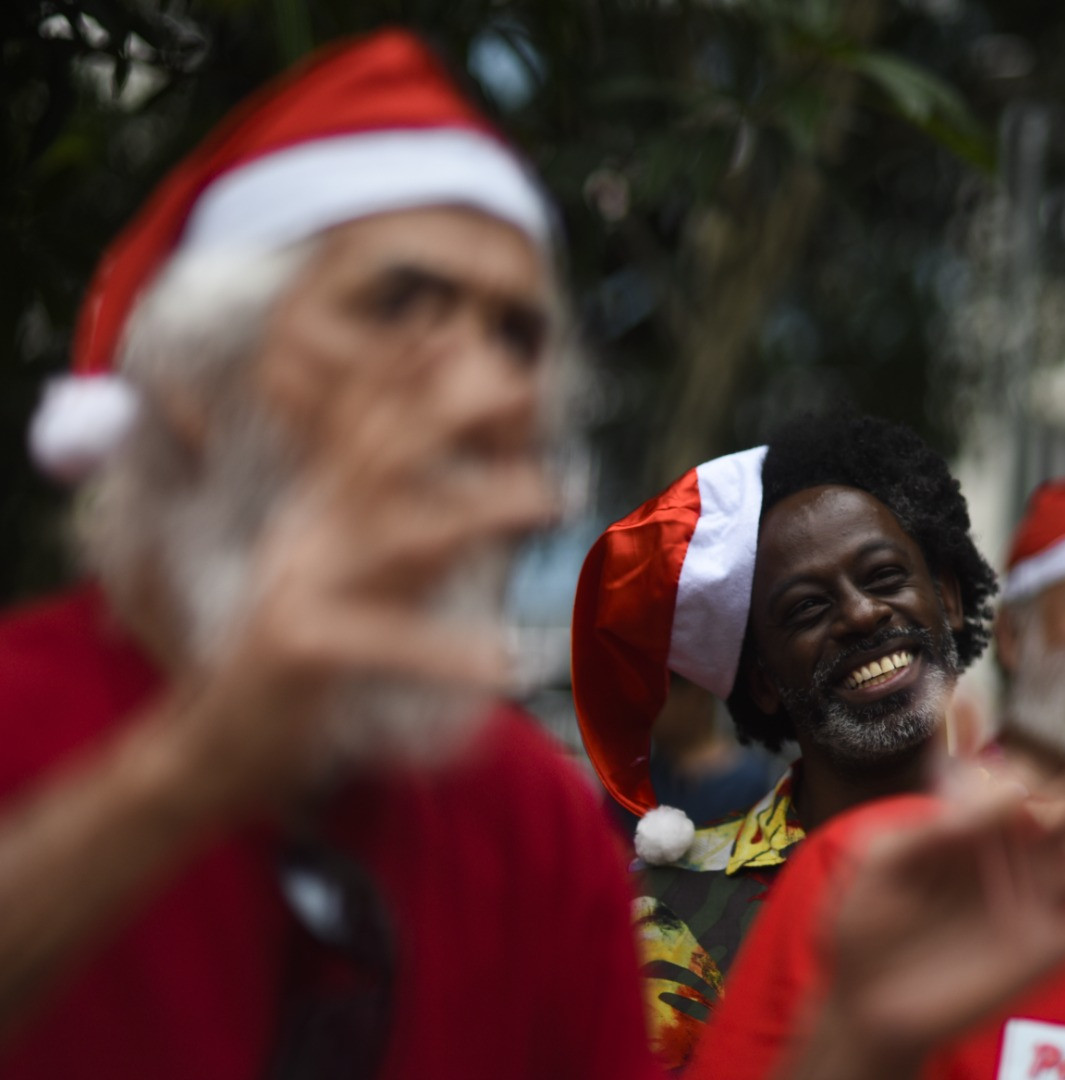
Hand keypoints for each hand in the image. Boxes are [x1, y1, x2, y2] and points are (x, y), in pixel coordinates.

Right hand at [159, 316, 560, 814]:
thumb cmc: (305, 655)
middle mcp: (313, 536)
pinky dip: (446, 650)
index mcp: (322, 514)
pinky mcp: (302, 651)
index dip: (408, 369)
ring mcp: (304, 588)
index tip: (462, 319)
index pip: (366, 427)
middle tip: (525, 379)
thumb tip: (457, 468)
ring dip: (479, 508)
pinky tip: (504, 662)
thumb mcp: (347, 568)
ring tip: (551, 496)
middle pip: (382, 454)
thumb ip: (397, 519)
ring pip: (399, 534)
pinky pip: (384, 642)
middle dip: (449, 406)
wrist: (216, 743)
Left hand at [798, 740, 1064, 1078]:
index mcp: (971, 833)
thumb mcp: (885, 861)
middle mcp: (1010, 864)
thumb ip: (938, 827)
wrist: (861, 1002)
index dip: (1053, 761)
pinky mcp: (1040, 955)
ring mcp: (1030, 908)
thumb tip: (1003, 793)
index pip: (1020, 789)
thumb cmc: (863, 924)